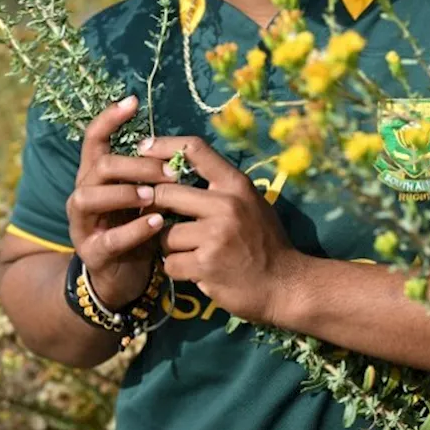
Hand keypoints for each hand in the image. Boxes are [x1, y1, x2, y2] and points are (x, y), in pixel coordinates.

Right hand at [66, 95, 175, 308]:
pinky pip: (108, 239)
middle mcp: (83, 194)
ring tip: (153, 195)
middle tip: (171, 171)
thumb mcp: (144, 196)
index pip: (94, 139)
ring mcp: (82, 224)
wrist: (123, 277)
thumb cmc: (137, 227)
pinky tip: (156, 224)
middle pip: (99, 166)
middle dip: (136, 165)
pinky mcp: (91, 252)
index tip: (133, 101)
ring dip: (124, 192)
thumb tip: (180, 146)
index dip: (110, 118)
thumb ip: (153, 174)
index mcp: (96, 176)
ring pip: (89, 197)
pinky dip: (133, 229)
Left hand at [146, 136, 306, 325]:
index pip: (195, 149)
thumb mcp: (251, 202)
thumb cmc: (265, 242)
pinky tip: (195, 270)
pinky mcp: (206, 264)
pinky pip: (170, 263)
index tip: (144, 148)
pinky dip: (177, 269)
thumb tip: (176, 170)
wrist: (286, 284)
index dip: (164, 145)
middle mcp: (226, 204)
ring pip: (164, 234)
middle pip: (165, 192)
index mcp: (236, 185)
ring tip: (190, 252)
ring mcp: (215, 235)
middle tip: (158, 218)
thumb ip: (220, 187)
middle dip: (155, 207)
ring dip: (170, 246)